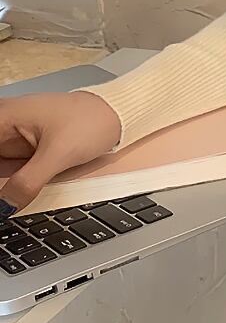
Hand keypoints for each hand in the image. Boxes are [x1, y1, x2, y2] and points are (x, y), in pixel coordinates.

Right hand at [0, 91, 121, 216]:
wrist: (117, 116)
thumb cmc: (92, 119)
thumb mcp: (59, 154)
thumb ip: (28, 182)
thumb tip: (4, 206)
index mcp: (4, 116)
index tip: (1, 185)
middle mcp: (3, 125)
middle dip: (2, 177)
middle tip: (9, 198)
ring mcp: (12, 139)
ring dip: (5, 182)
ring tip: (19, 193)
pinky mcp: (24, 150)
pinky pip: (7, 170)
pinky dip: (9, 184)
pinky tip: (15, 194)